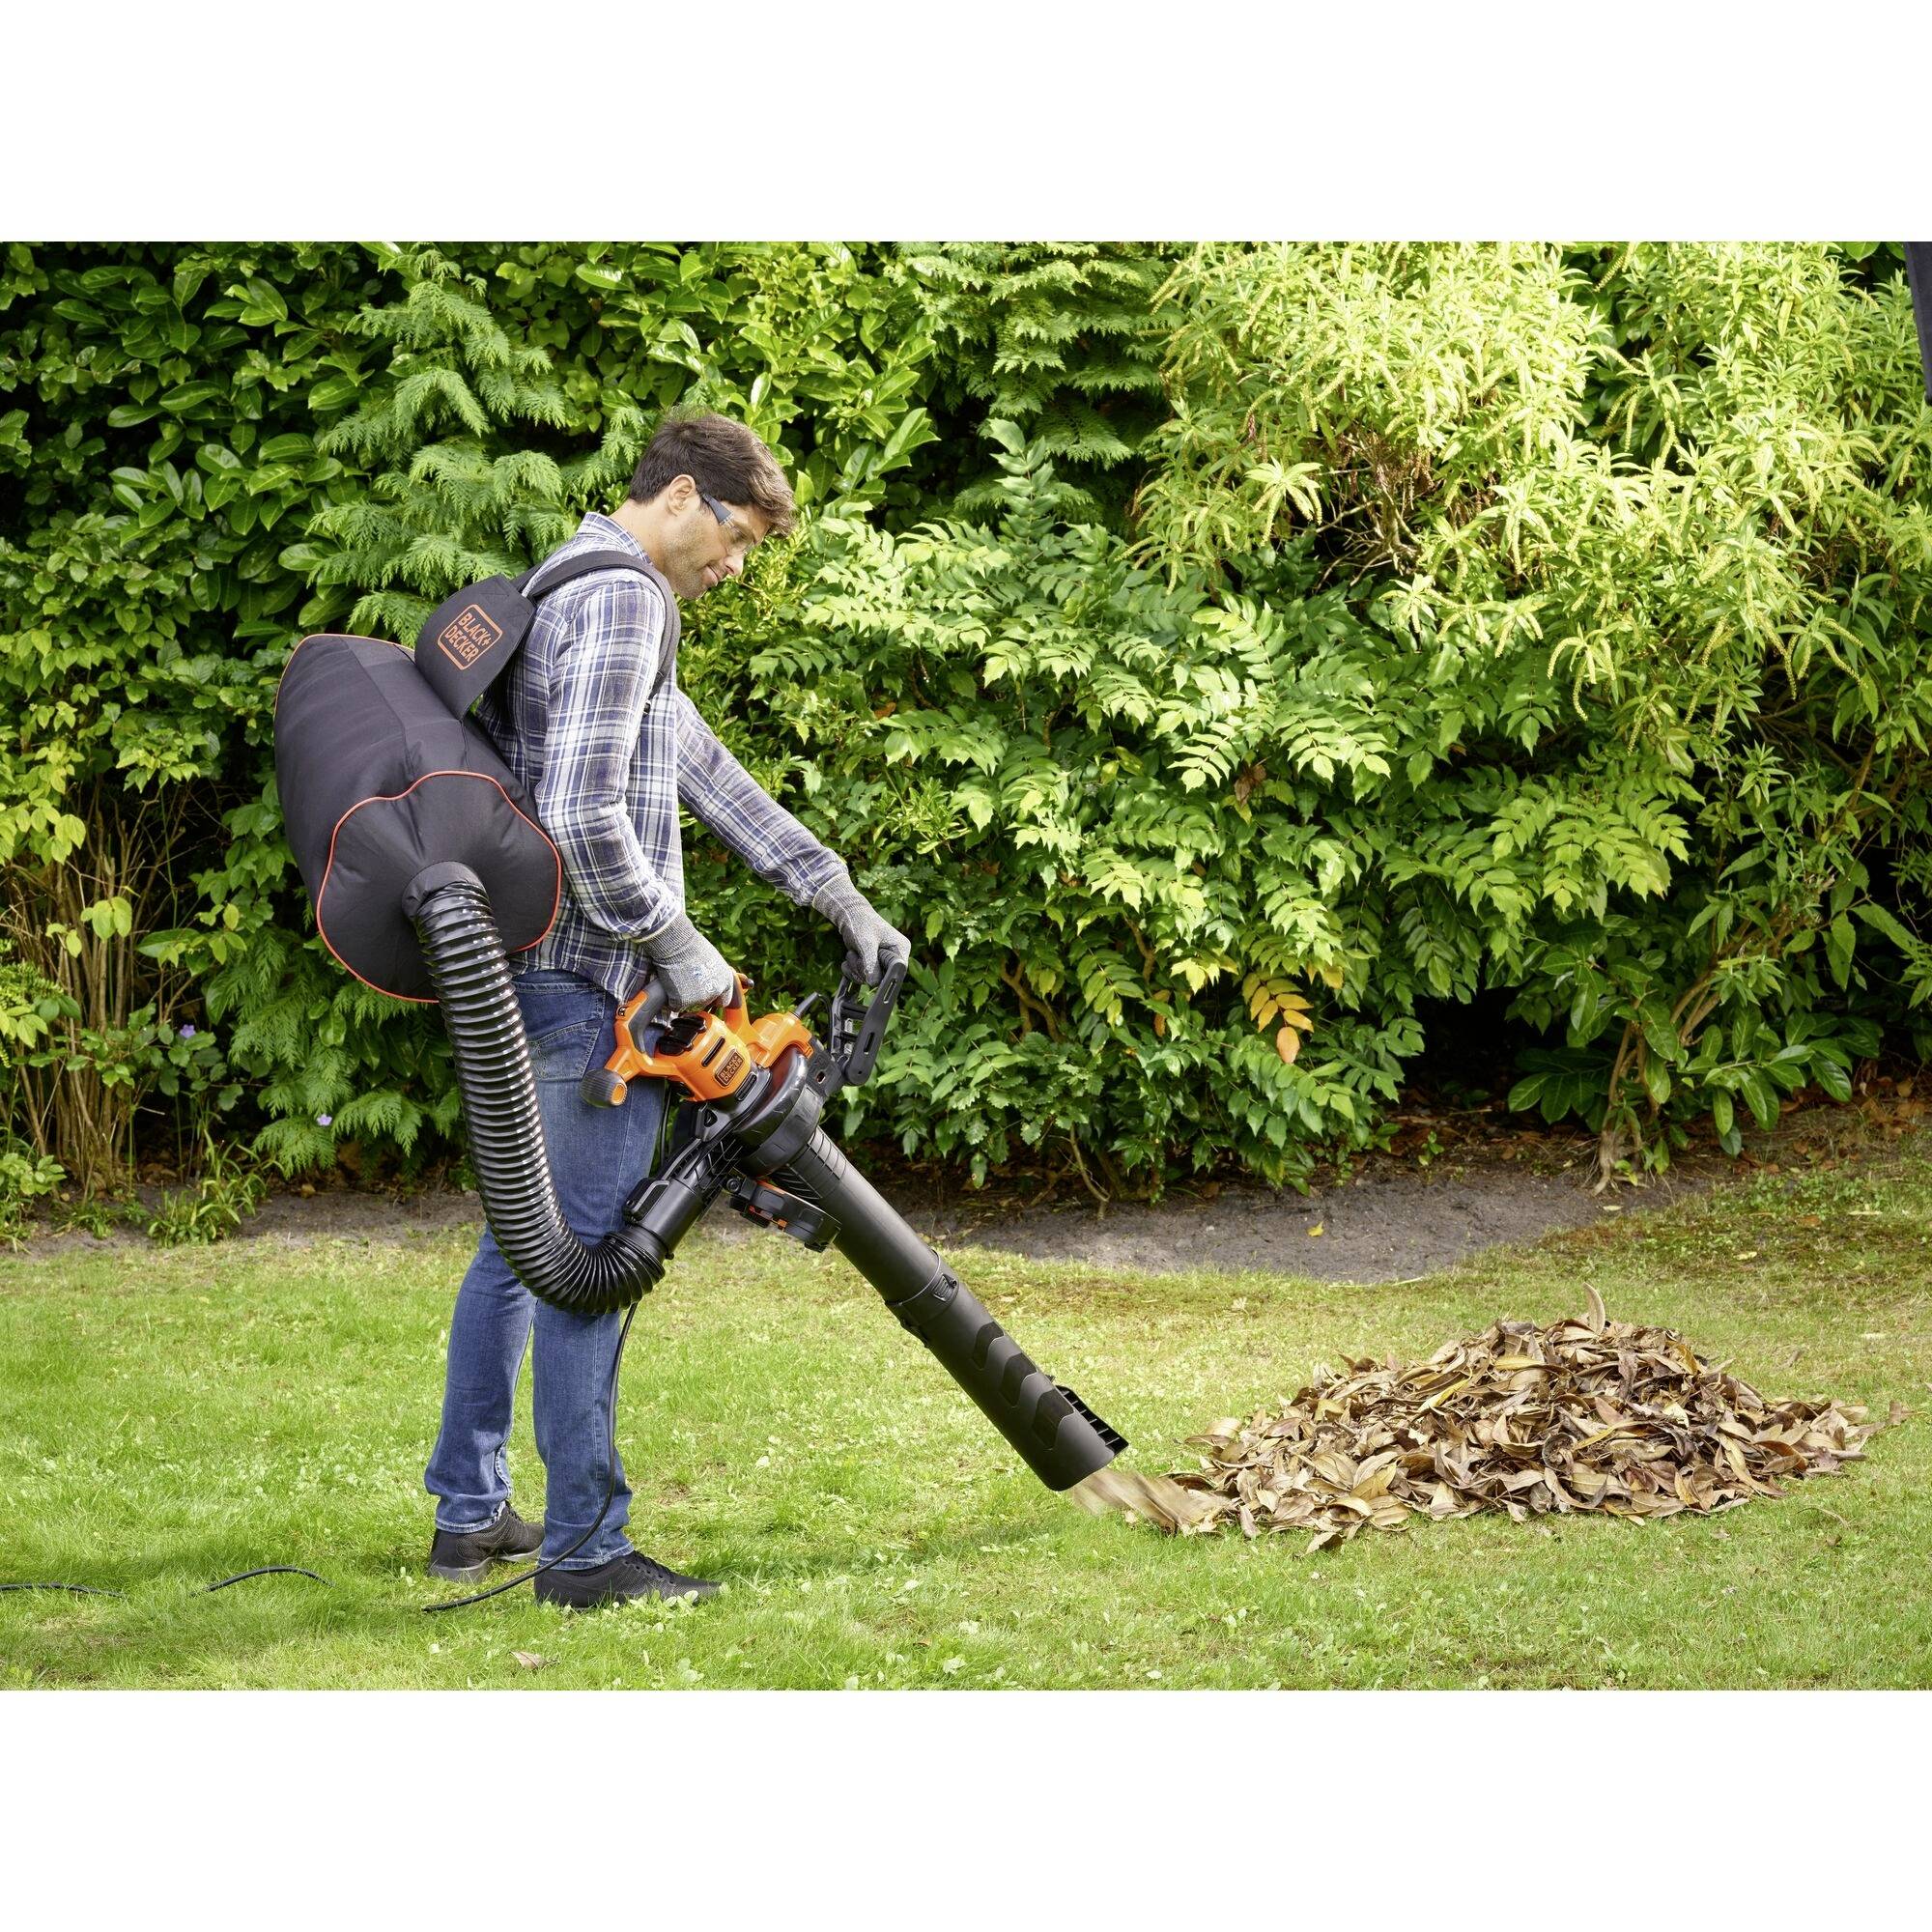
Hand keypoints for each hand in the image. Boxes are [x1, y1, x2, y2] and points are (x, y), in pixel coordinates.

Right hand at [644, 911, 736, 1009]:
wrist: (677, 943)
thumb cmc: (692, 947)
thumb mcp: (713, 960)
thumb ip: (715, 976)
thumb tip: (711, 983)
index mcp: (726, 981)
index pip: (724, 1000)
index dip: (713, 998)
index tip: (705, 993)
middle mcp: (716, 992)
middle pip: (706, 1004)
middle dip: (697, 997)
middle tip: (687, 983)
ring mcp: (700, 998)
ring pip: (690, 1006)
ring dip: (684, 998)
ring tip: (679, 979)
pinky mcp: (683, 1002)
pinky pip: (676, 1006)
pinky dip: (671, 998)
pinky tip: (671, 983)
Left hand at [810, 868, 909, 987]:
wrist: (849, 915)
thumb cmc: (861, 923)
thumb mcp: (866, 943)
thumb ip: (871, 963)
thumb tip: (873, 983)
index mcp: (900, 948)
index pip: (898, 971)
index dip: (883, 976)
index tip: (868, 973)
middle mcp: (894, 956)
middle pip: (882, 977)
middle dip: (864, 969)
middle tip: (855, 955)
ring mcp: (883, 961)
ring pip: (870, 979)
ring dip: (856, 968)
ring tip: (852, 953)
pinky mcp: (872, 964)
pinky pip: (862, 976)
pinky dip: (852, 970)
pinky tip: (849, 958)